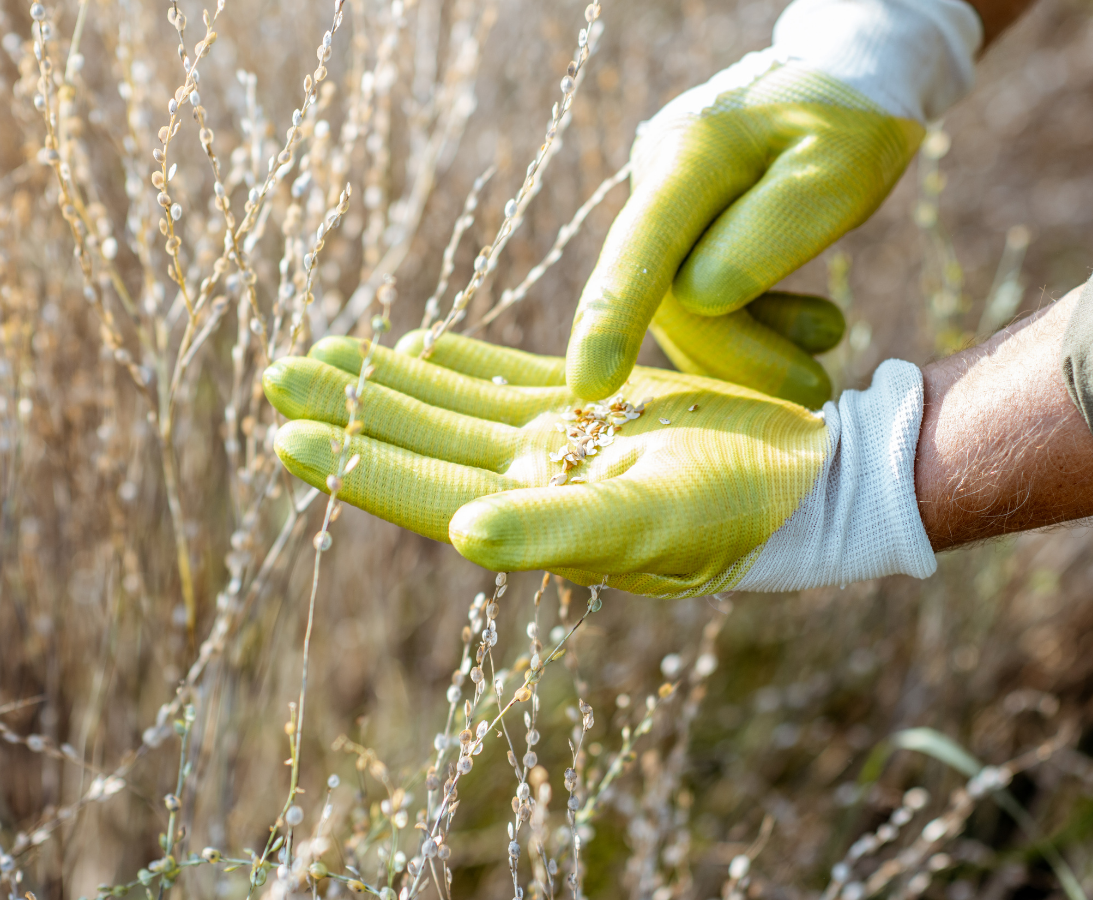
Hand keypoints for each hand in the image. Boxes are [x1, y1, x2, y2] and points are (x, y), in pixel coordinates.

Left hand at [264, 331, 935, 597]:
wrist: (814, 475)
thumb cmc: (741, 510)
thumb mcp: (650, 520)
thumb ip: (554, 530)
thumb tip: (459, 532)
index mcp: (540, 519)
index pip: (427, 495)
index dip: (357, 469)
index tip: (286, 439)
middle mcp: (538, 485)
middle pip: (424, 444)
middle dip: (353, 412)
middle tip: (278, 375)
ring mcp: (564, 445)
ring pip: (455, 409)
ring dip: (391, 383)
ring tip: (324, 351)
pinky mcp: (596, 407)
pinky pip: (509, 382)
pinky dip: (460, 365)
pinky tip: (418, 346)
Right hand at [566, 0, 982, 404]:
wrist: (847, 82)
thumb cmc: (850, 120)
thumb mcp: (838, 171)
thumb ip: (772, 230)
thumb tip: (699, 298)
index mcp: (692, 156)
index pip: (641, 248)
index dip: (613, 321)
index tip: (593, 386)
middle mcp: (660, 183)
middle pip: (671, 298)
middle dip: (739, 356)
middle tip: (817, 389)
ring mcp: (667, 211)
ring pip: (687, 313)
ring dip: (754, 349)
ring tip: (828, 337)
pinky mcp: (685, 237)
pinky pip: (704, 306)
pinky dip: (755, 332)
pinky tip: (810, 328)